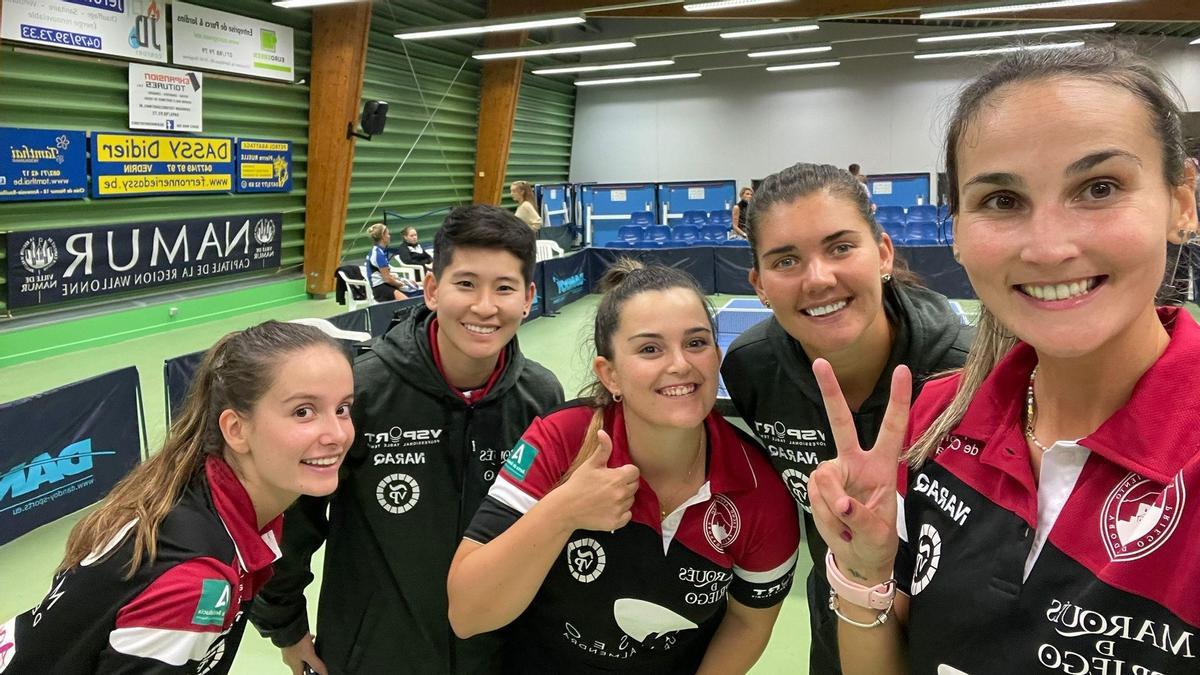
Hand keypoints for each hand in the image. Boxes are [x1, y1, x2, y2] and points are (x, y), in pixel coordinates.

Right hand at [281, 633, 326, 674]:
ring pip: (300, 656)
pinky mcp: (289, 643)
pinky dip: (305, 645)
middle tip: (316, 660)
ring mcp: (289, 652)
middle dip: (308, 664)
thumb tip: (324, 673)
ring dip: (308, 654)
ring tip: (314, 649)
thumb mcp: (309, 654)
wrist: (288, 626)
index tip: (314, 673)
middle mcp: (290, 660)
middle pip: (300, 666)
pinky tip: (311, 639)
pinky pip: (299, 647)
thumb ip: (317, 665)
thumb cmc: (296, 641)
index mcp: (294, 666)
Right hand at [551, 430, 639, 531]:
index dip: (626, 471)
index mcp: (617, 478)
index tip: (616, 473)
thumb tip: (603, 432)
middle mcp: (621, 494)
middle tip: (610, 485)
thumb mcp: (590, 464)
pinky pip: (627, 516)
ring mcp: (619, 509)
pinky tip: (609, 508)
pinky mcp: (615, 522)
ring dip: (623, 498)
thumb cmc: (577, 484)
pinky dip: (621, 513)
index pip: (635, 472)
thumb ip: (603, 448)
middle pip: (634, 486)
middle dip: (625, 484)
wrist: (566, 507)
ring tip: (608, 496)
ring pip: (631, 501)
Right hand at [807, 359, 910, 585]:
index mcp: (883, 467)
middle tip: (819, 362)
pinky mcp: (819, 487)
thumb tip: (843, 505)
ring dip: (833, 510)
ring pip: (825, 480)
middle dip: (830, 392)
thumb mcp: (878, 536)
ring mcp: (835, 473)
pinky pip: (815, 496)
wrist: (857, 561)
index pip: (892, 429)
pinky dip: (825, 516)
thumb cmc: (876, 545)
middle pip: (841, 423)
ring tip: (847, 529)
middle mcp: (856, 463)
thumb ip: (862, 518)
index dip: (898, 400)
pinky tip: (837, 527)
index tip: (903, 369)